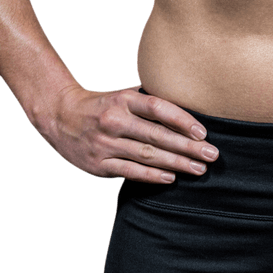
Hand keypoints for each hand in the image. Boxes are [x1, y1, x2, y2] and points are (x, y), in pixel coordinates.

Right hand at [36, 85, 218, 183]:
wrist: (60, 116)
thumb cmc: (105, 106)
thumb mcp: (125, 95)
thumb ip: (153, 101)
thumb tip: (192, 106)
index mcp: (124, 100)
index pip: (158, 108)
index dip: (182, 120)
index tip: (203, 133)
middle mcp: (114, 121)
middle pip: (157, 136)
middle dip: (188, 147)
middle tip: (212, 155)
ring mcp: (104, 144)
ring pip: (146, 155)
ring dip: (176, 163)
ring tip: (199, 168)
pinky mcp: (98, 164)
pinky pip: (129, 172)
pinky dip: (152, 176)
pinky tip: (172, 178)